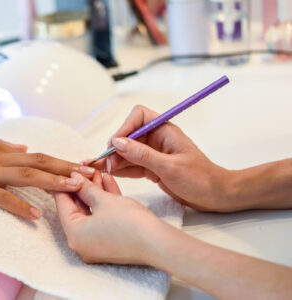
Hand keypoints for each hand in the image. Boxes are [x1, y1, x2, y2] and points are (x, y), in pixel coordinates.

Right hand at [0, 139, 95, 219]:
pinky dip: (19, 204)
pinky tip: (35, 213)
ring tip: (73, 188)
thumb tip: (23, 146)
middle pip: (38, 161)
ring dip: (52, 181)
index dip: (61, 160)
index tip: (81, 166)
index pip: (37, 153)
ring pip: (25, 174)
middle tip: (89, 174)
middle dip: (66, 167)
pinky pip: (0, 197)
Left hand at [54, 172, 162, 264]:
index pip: (62, 205)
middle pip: (77, 209)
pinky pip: (102, 220)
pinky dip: (104, 204)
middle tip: (84, 170)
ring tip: (98, 173)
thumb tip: (74, 179)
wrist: (159, 243)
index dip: (64, 184)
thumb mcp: (103, 200)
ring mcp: (96, 245)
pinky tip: (108, 183)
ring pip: (92, 213)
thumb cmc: (130, 223)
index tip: (65, 171)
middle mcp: (82, 244)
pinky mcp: (111, 243)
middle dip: (83, 187)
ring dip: (95, 192)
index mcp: (74, 236)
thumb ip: (86, 188)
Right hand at [88, 105, 232, 211]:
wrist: (217, 197)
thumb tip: (117, 143)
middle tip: (106, 164)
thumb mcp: (169, 167)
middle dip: (115, 148)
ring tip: (101, 170)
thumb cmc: (201, 179)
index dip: (124, 128)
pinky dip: (121, 169)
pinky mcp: (152, 168)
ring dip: (114, 160)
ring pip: (127, 152)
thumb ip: (142, 155)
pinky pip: (131, 165)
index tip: (115, 145)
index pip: (138, 117)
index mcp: (165, 130)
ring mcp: (153, 154)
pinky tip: (110, 174)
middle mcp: (157, 139)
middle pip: (128, 135)